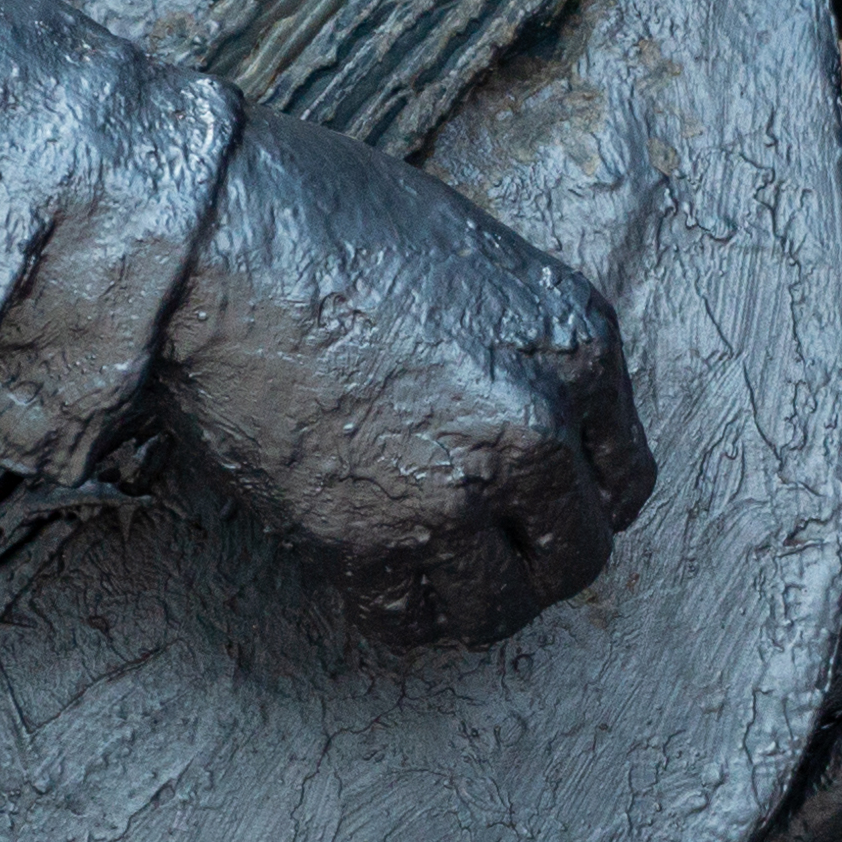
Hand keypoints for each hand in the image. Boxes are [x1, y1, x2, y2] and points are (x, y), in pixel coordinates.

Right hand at [151, 104, 655, 646]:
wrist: (215, 245)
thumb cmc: (329, 219)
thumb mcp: (475, 257)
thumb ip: (523, 345)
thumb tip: (532, 411)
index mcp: (578, 344)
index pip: (625, 475)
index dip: (582, 495)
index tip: (542, 501)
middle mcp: (538, 428)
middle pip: (579, 554)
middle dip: (538, 557)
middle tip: (489, 543)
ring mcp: (457, 494)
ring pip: (502, 609)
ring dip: (475, 599)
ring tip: (437, 570)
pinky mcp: (370, 543)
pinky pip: (410, 622)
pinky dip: (400, 610)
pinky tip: (378, 572)